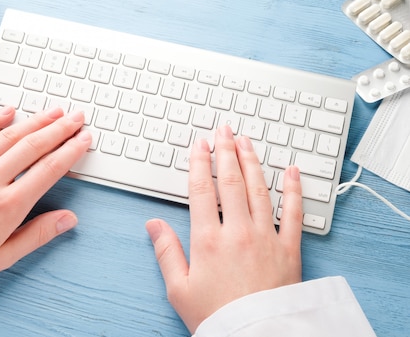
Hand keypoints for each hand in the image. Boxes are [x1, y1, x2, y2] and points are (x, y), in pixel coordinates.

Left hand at [0, 107, 91, 288]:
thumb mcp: (1, 257)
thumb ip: (37, 235)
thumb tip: (67, 220)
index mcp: (8, 205)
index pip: (49, 168)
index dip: (71, 151)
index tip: (84, 140)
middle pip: (34, 145)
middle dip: (60, 128)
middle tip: (77, 117)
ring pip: (10, 135)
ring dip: (35, 120)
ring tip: (54, 111)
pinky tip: (10, 110)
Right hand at [146, 125, 302, 331]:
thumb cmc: (217, 316)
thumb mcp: (179, 288)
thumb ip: (165, 252)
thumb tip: (153, 224)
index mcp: (208, 240)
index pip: (201, 189)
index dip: (199, 162)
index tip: (199, 145)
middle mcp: (238, 232)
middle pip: (231, 181)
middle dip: (226, 151)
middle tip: (224, 130)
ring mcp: (266, 238)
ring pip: (259, 189)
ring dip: (252, 161)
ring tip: (247, 141)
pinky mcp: (289, 249)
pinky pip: (294, 213)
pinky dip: (294, 189)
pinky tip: (291, 171)